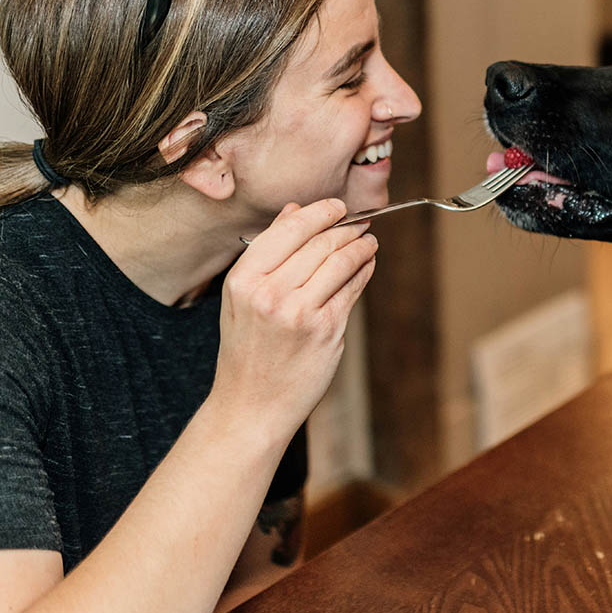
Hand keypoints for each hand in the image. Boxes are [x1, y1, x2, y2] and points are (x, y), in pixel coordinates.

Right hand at [212, 199, 377, 440]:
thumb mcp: (242, 297)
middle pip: (319, 243)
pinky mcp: (326, 330)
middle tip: (360, 223)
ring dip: (361, 246)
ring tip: (369, 241)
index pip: (289, 229)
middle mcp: (270, 293)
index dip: (319, 212)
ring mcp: (300, 313)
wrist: (251, 405)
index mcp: (243, 280)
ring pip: (341, 261)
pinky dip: (364, 271)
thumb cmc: (247, 350)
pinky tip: (367, 265)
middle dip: (346, 228)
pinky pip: (352, 289)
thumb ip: (267, 252)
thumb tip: (294, 210)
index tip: (337, 207)